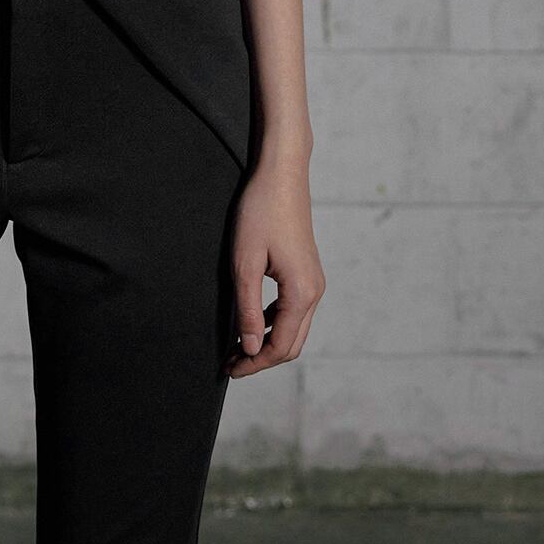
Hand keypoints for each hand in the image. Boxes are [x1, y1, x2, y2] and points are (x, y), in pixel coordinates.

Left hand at [223, 155, 324, 378]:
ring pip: (294, 329)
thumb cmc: (260, 212)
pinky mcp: (308, 272)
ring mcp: (314, 281)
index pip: (280, 346)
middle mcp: (315, 292)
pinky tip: (251, 321)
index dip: (254, 363)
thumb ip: (247, 308)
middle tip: (230, 362)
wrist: (282, 174)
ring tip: (236, 346)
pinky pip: (294, 310)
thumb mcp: (245, 262)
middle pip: (291, 344)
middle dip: (261, 358)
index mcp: (301, 293)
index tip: (229, 369)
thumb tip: (249, 346)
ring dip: (268, 341)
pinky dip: (274, 323)